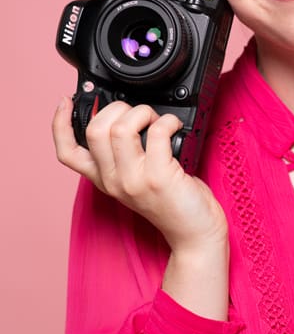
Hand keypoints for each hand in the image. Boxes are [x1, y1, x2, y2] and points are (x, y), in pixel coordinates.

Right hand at [53, 97, 227, 251]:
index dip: (60, 123)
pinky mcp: (159, 177)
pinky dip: (168, 121)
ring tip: (158, 121)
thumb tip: (127, 117)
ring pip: (121, 128)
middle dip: (117, 108)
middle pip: (94, 130)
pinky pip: (157, 132)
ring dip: (143, 112)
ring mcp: (134, 180)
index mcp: (104, 178)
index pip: (67, 153)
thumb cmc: (172, 199)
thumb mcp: (137, 178)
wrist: (194, 231)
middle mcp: (113, 180)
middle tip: (139, 115)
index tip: (66, 102)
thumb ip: (125, 155)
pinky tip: (175, 127)